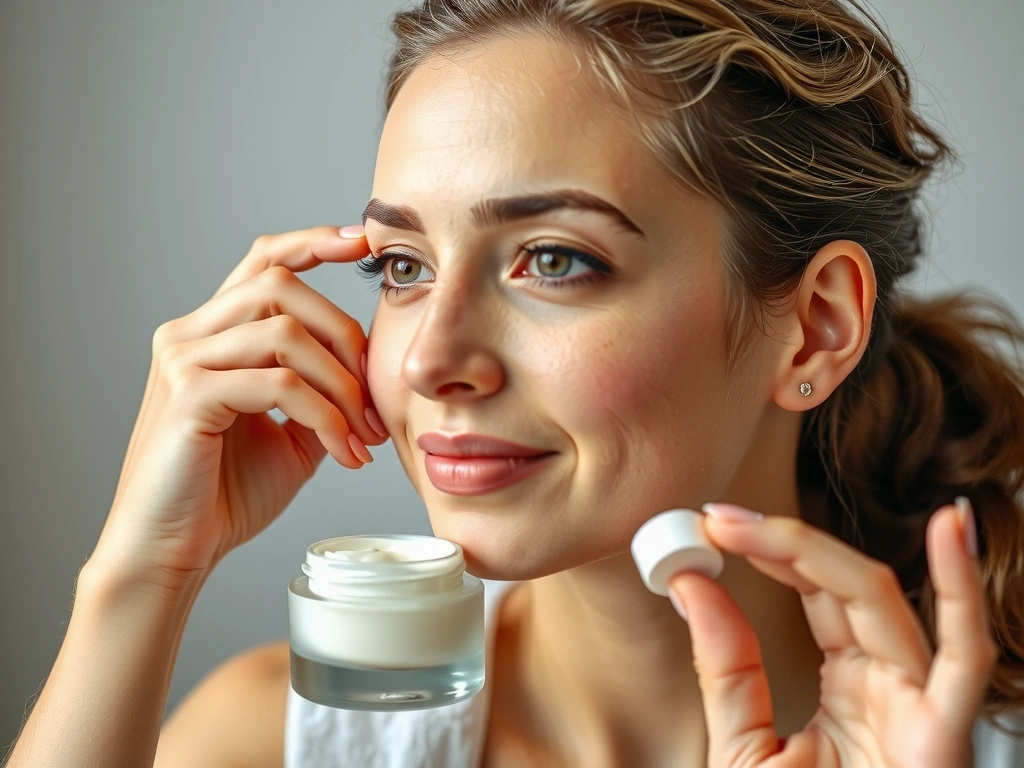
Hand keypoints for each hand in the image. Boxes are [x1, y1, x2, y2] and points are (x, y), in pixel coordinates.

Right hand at [89, 225, 387, 588]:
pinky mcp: (188, 396)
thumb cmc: (224, 496)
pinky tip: (344, 453)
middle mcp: (189, 335)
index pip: (262, 262)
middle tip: (373, 398)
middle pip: (280, 285)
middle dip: (344, 334)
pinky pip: (277, 383)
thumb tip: (364, 375)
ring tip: (362, 435)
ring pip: (283, 332)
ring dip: (340, 384)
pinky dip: (324, 416)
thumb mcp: (289, 436)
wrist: (173, 552)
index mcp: (211, 335)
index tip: (362, 240)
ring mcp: (183, 361)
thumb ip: (318, 395)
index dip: (313, 242)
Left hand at [668, 500, 996, 767]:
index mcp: (852, 687)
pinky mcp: (943, 735)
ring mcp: (920, 704)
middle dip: (780, 544)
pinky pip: (966, 659)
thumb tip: (691, 585)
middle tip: (715, 519)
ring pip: (882, 603)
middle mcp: (892, 686)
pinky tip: (949, 531)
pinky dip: (961, 591)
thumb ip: (725, 666)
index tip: (709, 525)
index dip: (769, 550)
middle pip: (845, 587)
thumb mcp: (744, 748)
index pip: (816, 593)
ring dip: (816, 554)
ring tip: (750, 524)